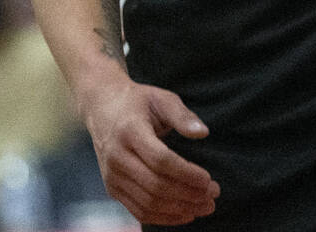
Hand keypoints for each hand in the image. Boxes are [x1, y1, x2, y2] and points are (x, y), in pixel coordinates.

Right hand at [84, 75, 219, 224]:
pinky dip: (163, 217)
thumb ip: (182, 115)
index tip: (208, 180)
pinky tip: (185, 213)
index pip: (160, 160)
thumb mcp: (161, 98)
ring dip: (180, 209)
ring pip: (148, 203)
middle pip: (156, 186)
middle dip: (188, 195)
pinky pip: (138, 211)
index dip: (186, 173)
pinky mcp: (112, 189)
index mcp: (130, 130)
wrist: (102, 107)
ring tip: (205, 206)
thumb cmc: (138, 101)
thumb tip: (203, 133)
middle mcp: (117, 157)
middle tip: (213, 195)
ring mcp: (112, 176)